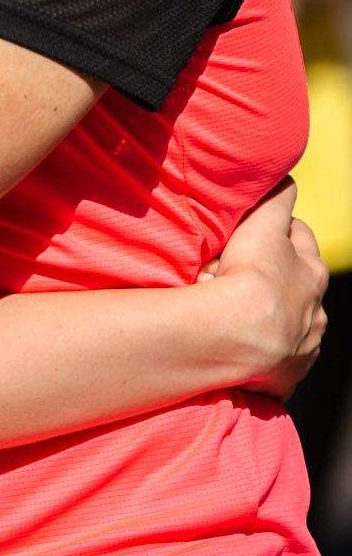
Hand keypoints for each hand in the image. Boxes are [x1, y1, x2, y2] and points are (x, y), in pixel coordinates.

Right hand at [202, 181, 327, 399]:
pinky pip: (278, 363)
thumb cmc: (251, 277)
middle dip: (276, 280)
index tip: (257, 231)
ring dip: (272, 320)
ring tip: (238, 318)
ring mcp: (303, 347)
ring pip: (291, 326)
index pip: (300, 240)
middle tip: (238, 275)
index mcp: (313, 273)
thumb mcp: (262, 224)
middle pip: (298, 286)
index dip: (279, 231)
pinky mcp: (285, 376)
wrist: (239, 336)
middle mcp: (316, 311)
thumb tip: (286, 179)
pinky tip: (244, 352)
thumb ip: (276, 199)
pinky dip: (265, 356)